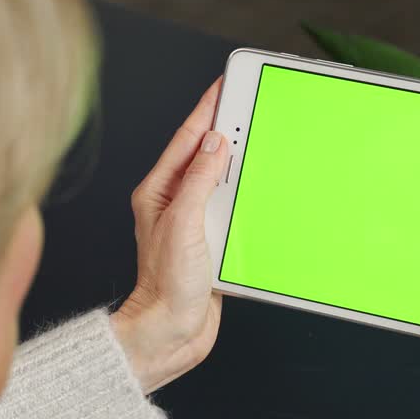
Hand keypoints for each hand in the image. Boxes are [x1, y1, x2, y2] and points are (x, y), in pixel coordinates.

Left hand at [111, 79, 228, 393]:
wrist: (170, 333)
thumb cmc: (165, 285)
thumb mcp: (182, 224)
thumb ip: (198, 181)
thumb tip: (215, 144)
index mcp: (159, 192)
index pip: (187, 140)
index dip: (207, 109)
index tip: (224, 85)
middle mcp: (174, 205)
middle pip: (206, 156)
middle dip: (227, 128)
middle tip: (248, 102)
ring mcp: (194, 224)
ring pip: (222, 183)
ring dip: (240, 164)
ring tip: (258, 138)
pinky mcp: (212, 244)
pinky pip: (233, 211)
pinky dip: (247, 198)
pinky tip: (260, 190)